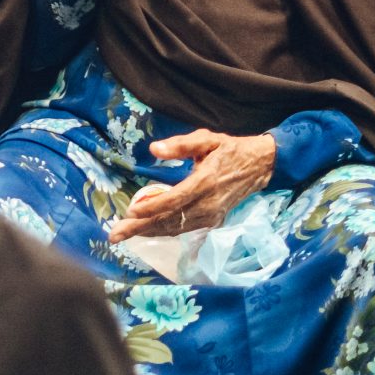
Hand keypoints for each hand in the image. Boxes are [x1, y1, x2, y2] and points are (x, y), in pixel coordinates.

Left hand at [106, 129, 276, 240]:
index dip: (152, 207)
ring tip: (124, 234)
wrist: (259, 167)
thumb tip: (154, 149)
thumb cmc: (229, 149)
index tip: (130, 211)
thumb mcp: (206, 139)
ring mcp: (211, 215)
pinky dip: (163, 231)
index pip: (174, 199)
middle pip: (170, 219)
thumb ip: (180, 144)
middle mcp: (208, 204)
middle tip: (115, 235)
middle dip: (141, 228)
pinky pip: (183, 228)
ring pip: (175, 228)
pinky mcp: (212, 220)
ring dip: (149, 232)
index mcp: (205, 182)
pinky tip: (147, 230)